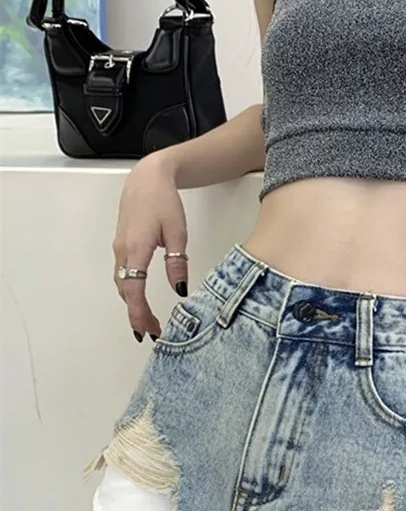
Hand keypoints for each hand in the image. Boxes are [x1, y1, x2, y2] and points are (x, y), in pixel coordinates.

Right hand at [112, 152, 188, 341]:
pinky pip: (123, 275)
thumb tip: (181, 289)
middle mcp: (123, 251)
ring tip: (149, 322)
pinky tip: (140, 301)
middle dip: (137, 315)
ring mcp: (120, 248)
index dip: (139, 313)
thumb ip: (178, 262)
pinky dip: (131, 292)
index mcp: (136, 248)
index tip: (146, 331)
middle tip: (153, 333)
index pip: (134, 289)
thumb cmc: (163, 200)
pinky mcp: (123, 246)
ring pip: (123, 284)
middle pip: (126, 291)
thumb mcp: (178, 232)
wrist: (148, 177)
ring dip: (133, 305)